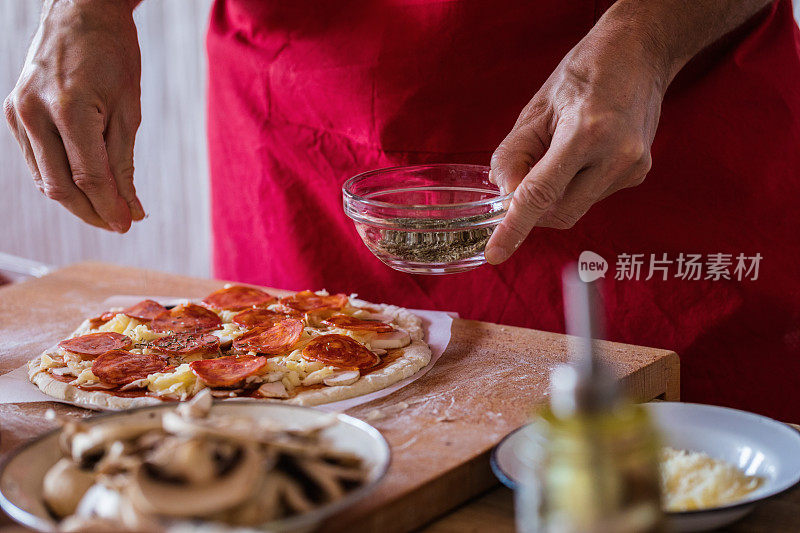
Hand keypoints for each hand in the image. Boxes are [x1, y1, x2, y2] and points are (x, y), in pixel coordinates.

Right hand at [3, 0, 142, 232]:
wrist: (81, 13)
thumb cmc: (114, 57)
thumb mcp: (130, 110)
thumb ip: (124, 162)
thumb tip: (131, 209)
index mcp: (68, 107)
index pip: (89, 175)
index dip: (110, 206)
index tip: (130, 223)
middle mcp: (34, 112)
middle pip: (61, 185)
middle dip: (92, 211)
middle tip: (120, 223)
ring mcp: (17, 112)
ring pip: (45, 178)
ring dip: (76, 201)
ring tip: (106, 210)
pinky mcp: (12, 112)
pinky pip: (36, 161)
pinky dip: (59, 179)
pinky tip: (84, 187)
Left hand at [485, 13, 670, 263]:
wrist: (640, 53)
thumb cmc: (584, 73)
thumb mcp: (536, 109)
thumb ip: (514, 157)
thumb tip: (505, 197)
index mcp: (587, 132)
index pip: (541, 195)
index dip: (514, 228)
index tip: (495, 254)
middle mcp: (617, 156)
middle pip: (559, 213)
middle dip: (533, 208)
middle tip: (522, 176)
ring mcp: (633, 168)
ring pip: (575, 207)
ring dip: (555, 193)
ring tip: (560, 149)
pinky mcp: (638, 174)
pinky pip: (592, 196)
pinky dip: (574, 185)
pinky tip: (582, 153)